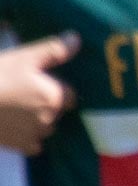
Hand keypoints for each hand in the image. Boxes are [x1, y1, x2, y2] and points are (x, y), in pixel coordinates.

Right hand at [0, 32, 78, 153]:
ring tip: (17, 110)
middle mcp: (52, 118)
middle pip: (58, 112)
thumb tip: (76, 39)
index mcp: (56, 97)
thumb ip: (54, 50)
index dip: (56, 88)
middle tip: (23, 94)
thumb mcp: (24, 57)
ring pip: (46, 128)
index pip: (70, 95)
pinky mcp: (21, 146)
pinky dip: (28, 138)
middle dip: (46, 105)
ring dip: (38, 122)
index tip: (38, 83)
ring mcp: (36, 134)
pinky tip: (14, 126)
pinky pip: (34, 145)